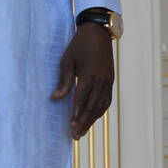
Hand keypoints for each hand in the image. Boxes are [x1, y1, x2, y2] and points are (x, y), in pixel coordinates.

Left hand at [51, 23, 113, 138]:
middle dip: (84, 122)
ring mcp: (108, 81)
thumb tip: (56, 98)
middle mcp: (101, 81)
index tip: (71, 128)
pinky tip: (93, 117)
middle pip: (93, 107)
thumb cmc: (79, 45)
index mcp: (89, 75)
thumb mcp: (67, 61)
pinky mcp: (111, 80)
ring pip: (101, 106)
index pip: (82, 100)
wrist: (98, 32)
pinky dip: (100, 110)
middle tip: (76, 136)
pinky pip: (106, 99)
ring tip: (83, 131)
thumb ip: (63, 81)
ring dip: (92, 119)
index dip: (77, 115)